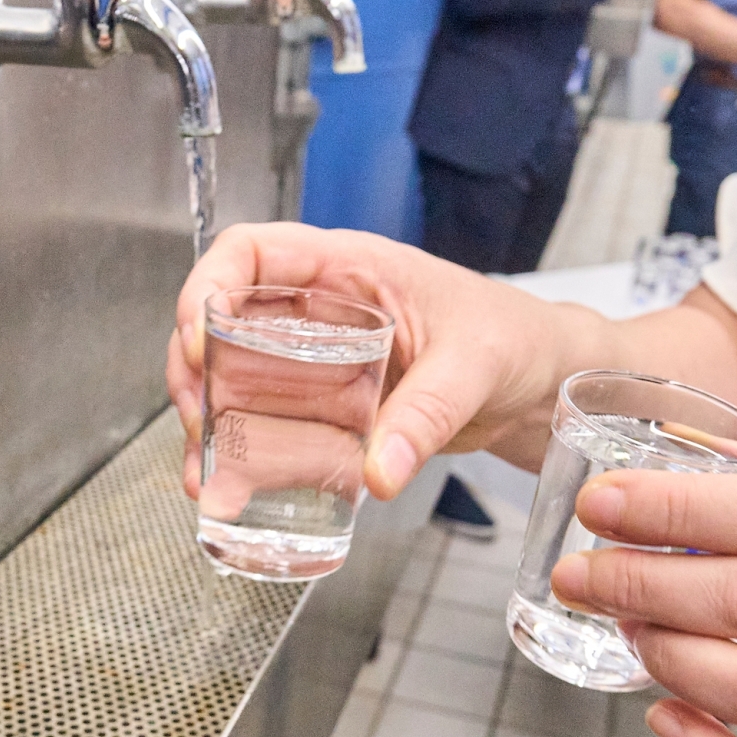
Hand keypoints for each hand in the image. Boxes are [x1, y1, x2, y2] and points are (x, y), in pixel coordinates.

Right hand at [166, 224, 595, 500]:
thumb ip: (428, 414)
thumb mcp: (476, 367)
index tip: (198, 336)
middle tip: (196, 417)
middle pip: (223, 318)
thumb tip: (378, 469)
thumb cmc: (515, 340)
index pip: (251, 251)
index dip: (209, 285)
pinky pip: (268, 421)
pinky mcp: (325, 405)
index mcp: (347, 267)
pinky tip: (229, 485)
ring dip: (208, 416)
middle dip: (193, 366)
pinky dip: (242, 452)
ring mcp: (316, 357)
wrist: (543, 382)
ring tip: (201, 467)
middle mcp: (318, 306)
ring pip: (234, 374)